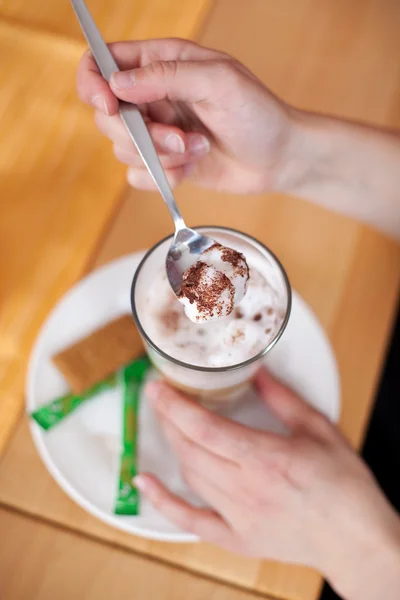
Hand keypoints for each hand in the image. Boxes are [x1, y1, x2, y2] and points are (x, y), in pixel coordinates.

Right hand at [77, 38, 291, 193]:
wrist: (278, 158)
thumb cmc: (258, 112)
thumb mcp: (220, 82)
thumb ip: (167, 76)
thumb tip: (117, 83)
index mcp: (161, 63)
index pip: (102, 62)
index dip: (93, 83)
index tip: (110, 104)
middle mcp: (152, 97)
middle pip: (106, 115)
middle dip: (141, 134)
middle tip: (180, 138)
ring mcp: (156, 132)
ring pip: (123, 149)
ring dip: (162, 156)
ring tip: (198, 149)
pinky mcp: (164, 162)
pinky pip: (138, 176)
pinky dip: (164, 177)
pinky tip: (192, 167)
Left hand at [139, 370, 399, 599]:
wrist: (355, 539)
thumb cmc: (344, 485)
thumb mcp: (317, 429)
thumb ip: (282, 398)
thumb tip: (256, 371)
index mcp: (266, 458)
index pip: (204, 428)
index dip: (174, 405)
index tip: (157, 387)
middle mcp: (246, 488)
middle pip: (190, 448)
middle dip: (168, 419)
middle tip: (161, 398)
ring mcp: (238, 517)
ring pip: (190, 475)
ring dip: (174, 446)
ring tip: (168, 424)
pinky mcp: (237, 538)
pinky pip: (191, 520)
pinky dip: (163, 501)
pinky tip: (144, 482)